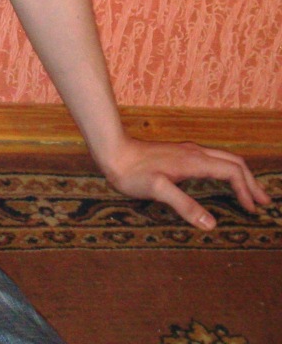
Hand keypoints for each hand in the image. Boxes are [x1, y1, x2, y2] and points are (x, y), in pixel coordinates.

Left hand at [101, 134, 271, 229]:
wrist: (113, 152)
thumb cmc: (132, 172)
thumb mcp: (157, 190)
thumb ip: (184, 205)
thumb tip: (211, 225)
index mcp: (194, 160)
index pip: (232, 171)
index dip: (246, 190)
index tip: (252, 210)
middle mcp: (195, 152)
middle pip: (233, 162)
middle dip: (251, 181)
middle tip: (264, 202)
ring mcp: (187, 152)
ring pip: (223, 160)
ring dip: (240, 176)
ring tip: (249, 194)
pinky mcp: (179, 155)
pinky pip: (212, 161)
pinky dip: (226, 172)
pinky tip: (221, 183)